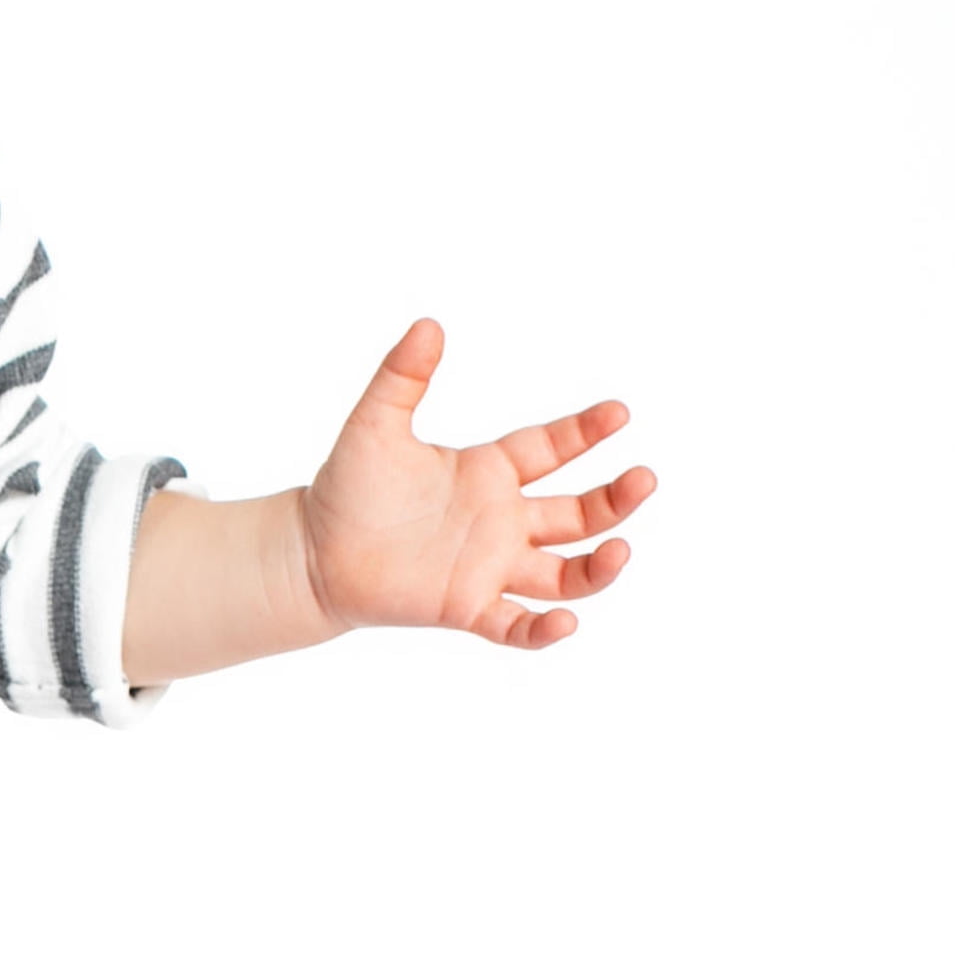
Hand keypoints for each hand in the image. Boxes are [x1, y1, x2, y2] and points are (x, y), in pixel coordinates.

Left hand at [299, 319, 654, 649]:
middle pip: (578, 513)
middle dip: (614, 500)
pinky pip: (515, 625)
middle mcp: (500, 521)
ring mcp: (488, 567)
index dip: (586, 432)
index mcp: (488, 472)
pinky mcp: (465, 608)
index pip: (551, 448)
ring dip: (597, 567)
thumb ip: (401, 377)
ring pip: (564, 574)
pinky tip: (564, 623)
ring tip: (621, 550)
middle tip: (644, 480)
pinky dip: (542, 630)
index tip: (620, 413)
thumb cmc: (345, 490)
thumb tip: (427, 324)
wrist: (310, 554)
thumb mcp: (375, 425)